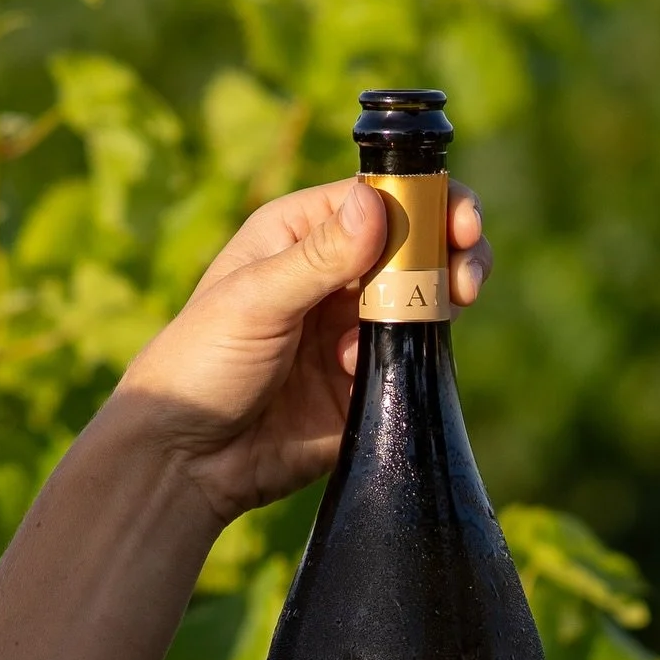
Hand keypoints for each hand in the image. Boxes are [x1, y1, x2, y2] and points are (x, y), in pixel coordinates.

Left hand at [114, 177, 492, 523]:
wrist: (190, 459)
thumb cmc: (201, 364)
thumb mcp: (256, 300)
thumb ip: (318, 257)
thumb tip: (375, 201)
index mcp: (299, 236)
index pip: (376, 199)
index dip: (424, 200)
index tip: (459, 221)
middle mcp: (333, 277)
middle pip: (413, 246)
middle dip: (450, 252)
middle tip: (468, 273)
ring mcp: (354, 332)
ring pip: (421, 303)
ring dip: (438, 306)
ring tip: (445, 313)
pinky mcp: (368, 386)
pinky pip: (410, 363)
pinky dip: (413, 362)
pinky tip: (371, 373)